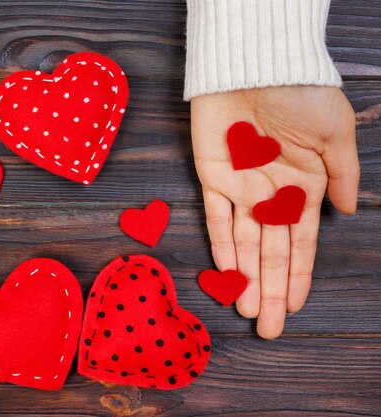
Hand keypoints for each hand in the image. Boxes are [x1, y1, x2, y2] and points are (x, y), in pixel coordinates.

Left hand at [191, 86, 358, 338]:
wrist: (256, 65)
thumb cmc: (301, 93)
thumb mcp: (335, 133)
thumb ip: (342, 175)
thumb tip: (349, 212)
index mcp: (304, 186)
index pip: (299, 242)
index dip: (295, 276)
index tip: (293, 307)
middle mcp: (271, 193)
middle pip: (269, 251)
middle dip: (269, 289)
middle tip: (268, 328)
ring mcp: (240, 187)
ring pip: (241, 242)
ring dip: (244, 276)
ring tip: (246, 311)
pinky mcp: (211, 176)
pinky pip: (213, 216)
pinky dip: (218, 243)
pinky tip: (225, 272)